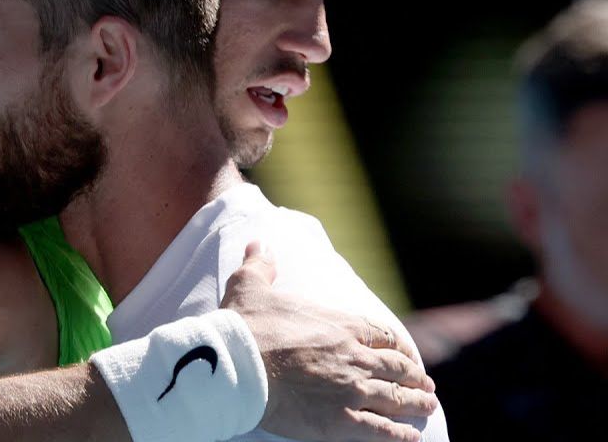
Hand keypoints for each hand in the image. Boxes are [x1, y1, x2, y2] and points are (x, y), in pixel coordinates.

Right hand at [221, 242, 438, 441]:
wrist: (237, 364)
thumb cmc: (245, 325)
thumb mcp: (250, 285)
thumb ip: (261, 265)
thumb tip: (259, 244)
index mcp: (340, 325)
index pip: (383, 336)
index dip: (399, 346)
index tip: (406, 353)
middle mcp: (354, 356)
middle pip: (398, 368)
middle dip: (415, 376)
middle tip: (425, 384)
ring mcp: (352, 390)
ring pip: (397, 398)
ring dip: (417, 404)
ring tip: (428, 407)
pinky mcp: (341, 421)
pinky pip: (382, 431)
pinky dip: (401, 435)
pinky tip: (411, 438)